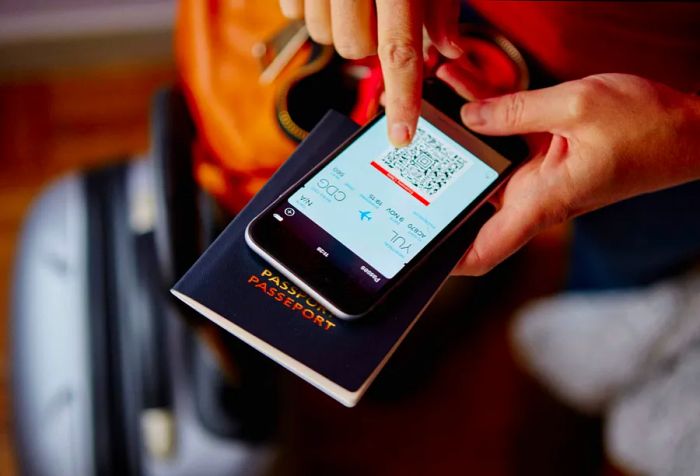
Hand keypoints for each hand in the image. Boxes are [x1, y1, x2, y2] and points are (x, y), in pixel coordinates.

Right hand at [279, 0, 461, 146]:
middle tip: (378, 11)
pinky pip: (296, 12)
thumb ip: (439, 3)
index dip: (403, 98)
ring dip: (340, 25)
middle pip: (354, 48)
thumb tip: (446, 49)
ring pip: (323, 36)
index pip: (399, 51)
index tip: (402, 137)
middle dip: (370, 39)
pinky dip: (312, 6)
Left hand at [438, 72, 699, 275]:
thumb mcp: (577, 107)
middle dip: (435, 181)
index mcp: (540, 202)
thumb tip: (469, 116)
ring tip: (426, 106)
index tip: (416, 252)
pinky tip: (461, 90)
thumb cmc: (647, 129)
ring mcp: (537, 178)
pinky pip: (503, 141)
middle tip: (403, 156)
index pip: (483, 251)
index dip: (447, 260)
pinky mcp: (543, 158)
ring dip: (456, 139)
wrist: (687, 128)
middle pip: (470, 204)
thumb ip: (516, 111)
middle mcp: (533, 197)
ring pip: (482, 165)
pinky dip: (483, 118)